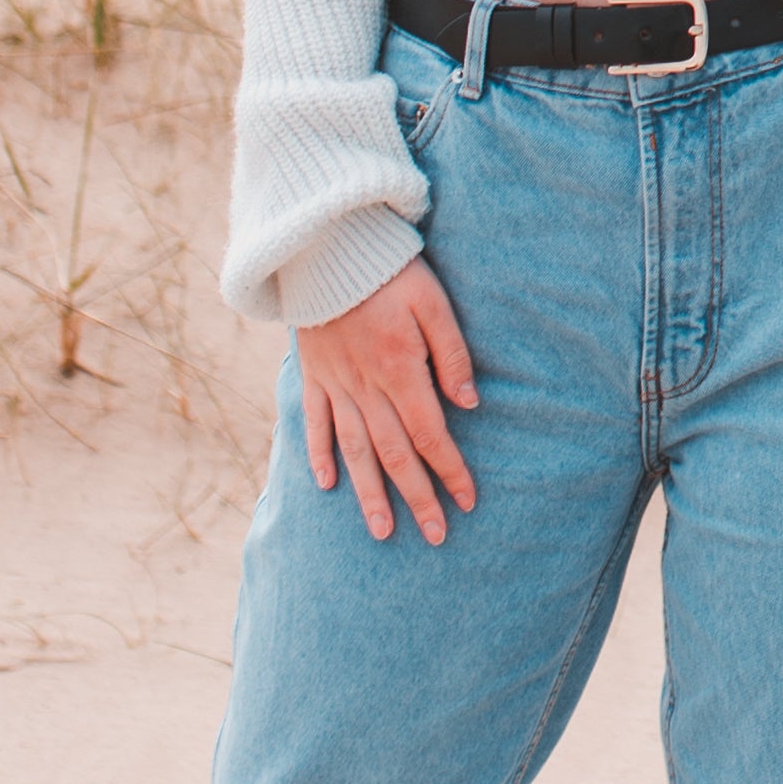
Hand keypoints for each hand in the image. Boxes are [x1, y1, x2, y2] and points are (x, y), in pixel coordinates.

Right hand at [295, 259, 478, 543]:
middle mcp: (366, 388)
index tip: (467, 501)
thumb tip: (469, 404)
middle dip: (417, 498)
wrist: (326, 247)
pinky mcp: (313, 375)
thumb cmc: (390, 270)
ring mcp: (335, 385)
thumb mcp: (433, 302)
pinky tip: (327, 484)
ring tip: (382, 532)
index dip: (450, 471)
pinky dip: (320, 455)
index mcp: (400, 371)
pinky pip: (315, 423)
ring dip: (369, 494)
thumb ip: (453, 353)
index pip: (430, 435)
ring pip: (354, 451)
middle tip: (435, 536)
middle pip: (394, 455)